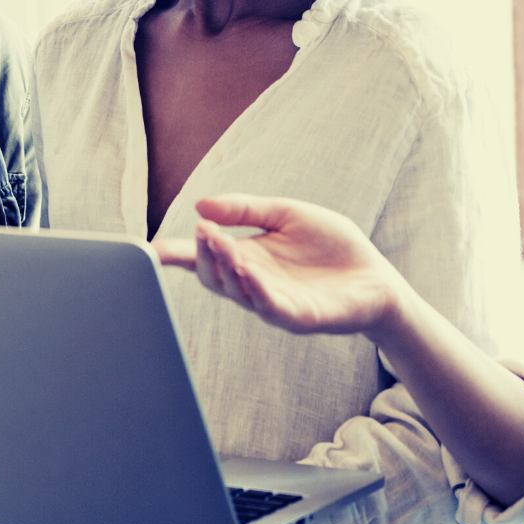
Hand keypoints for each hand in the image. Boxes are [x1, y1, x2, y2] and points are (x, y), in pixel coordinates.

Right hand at [153, 193, 410, 337]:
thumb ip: (246, 210)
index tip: (148, 250)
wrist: (376, 278)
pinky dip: (256, 290)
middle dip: (203, 255)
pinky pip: (270, 307)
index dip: (174, 255)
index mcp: (247, 258)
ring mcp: (274, 303)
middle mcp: (253, 284)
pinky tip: (249, 271)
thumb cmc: (332, 247)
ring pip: (237, 292)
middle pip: (213, 276)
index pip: (202, 257)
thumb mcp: (287, 214)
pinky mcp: (299, 317)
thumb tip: (201, 205)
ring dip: (226, 268)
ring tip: (220, 242)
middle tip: (203, 231)